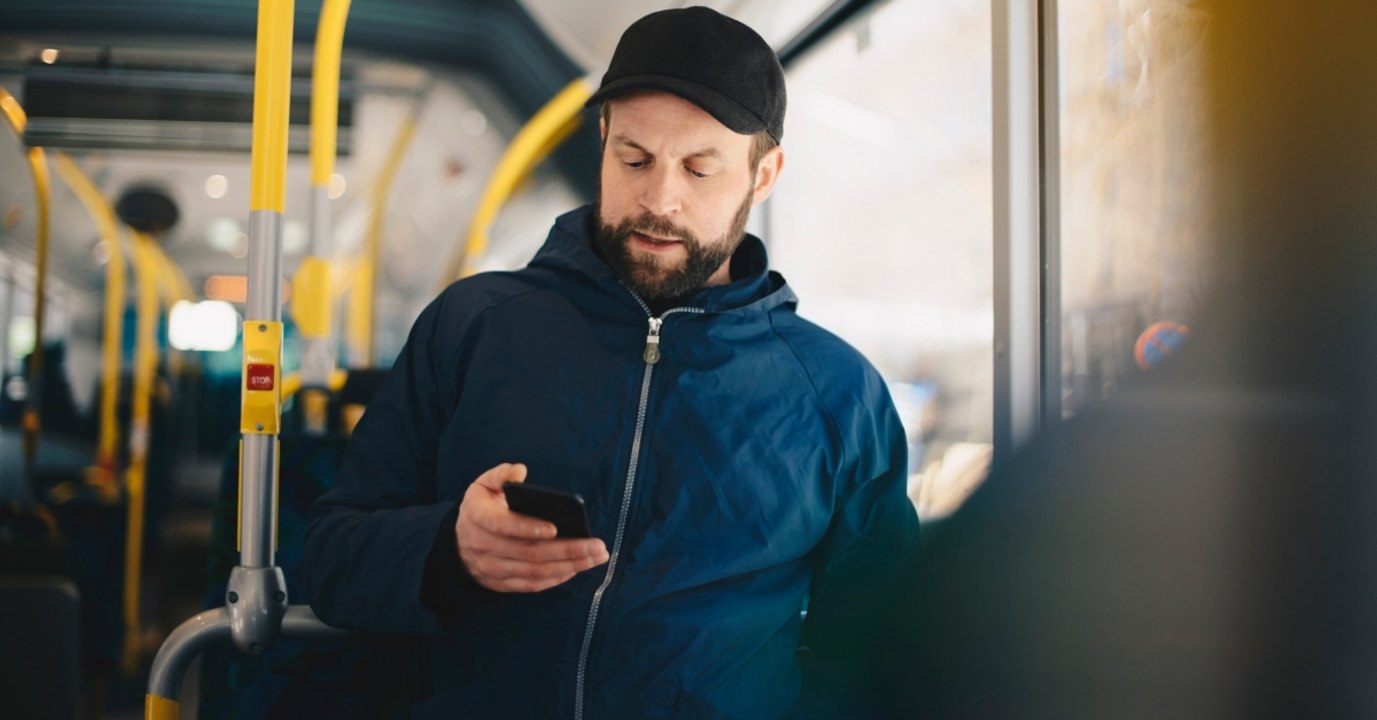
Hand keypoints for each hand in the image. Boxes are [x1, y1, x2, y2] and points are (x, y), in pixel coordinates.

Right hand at [455, 463, 608, 592]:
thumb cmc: (481, 507)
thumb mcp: (483, 485)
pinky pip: (532, 584)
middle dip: (567, 550)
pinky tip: (577, 568)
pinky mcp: (501, 583)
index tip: (555, 528)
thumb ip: (500, 475)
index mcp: (478, 516)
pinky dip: (556, 578)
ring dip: (569, 566)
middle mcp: (484, 546)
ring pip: (534, 571)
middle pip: (529, 552)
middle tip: (596, 545)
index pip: (502, 525)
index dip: (528, 527)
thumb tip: (520, 471)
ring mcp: (492, 568)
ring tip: (596, 557)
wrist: (458, 543)